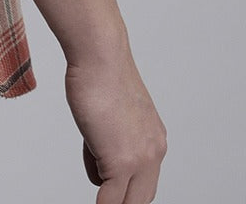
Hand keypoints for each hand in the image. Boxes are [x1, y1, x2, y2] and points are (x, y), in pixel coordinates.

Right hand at [64, 48, 166, 202]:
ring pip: (126, 202)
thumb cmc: (100, 76)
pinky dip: (102, 203)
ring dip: (107, 195)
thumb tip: (100, 165)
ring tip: (90, 148)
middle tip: (104, 196)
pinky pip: (110, 201)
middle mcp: (154, 152)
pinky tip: (95, 196)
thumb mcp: (115, 115)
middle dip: (121, 201)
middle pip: (141, 199)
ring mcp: (139, 159)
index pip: (146, 183)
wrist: (100, 56)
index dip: (127, 191)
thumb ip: (114, 142)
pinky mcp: (120, 162)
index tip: (111, 191)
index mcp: (155, 140)